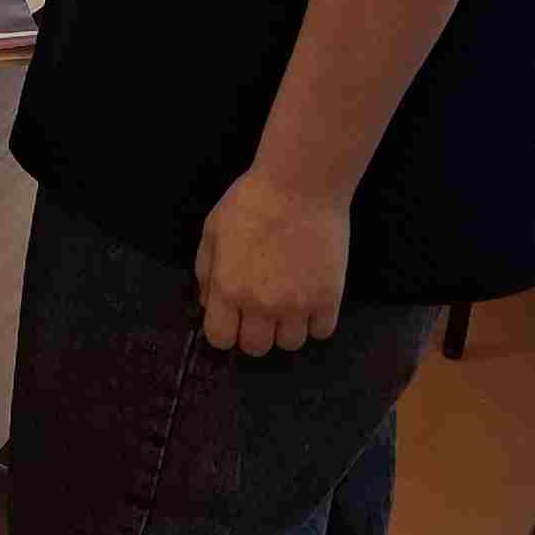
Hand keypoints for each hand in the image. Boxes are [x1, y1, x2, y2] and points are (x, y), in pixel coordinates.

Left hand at [194, 171, 348, 353]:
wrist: (300, 186)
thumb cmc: (251, 202)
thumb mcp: (212, 230)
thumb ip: (206, 271)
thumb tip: (208, 304)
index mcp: (228, 288)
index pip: (221, 339)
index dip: (225, 331)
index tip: (232, 318)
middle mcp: (261, 304)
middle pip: (256, 348)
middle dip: (255, 332)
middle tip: (261, 309)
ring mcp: (297, 305)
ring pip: (290, 344)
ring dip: (287, 328)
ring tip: (288, 302)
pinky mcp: (329, 298)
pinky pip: (322, 332)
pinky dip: (316, 321)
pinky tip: (311, 298)